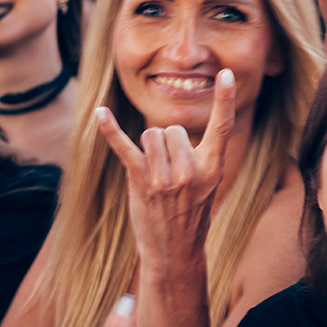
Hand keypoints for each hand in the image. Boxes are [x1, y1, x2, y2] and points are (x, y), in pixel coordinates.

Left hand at [95, 71, 235, 273]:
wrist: (175, 252)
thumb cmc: (191, 216)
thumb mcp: (207, 186)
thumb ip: (198, 158)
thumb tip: (168, 133)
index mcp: (214, 167)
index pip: (223, 126)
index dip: (225, 99)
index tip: (226, 74)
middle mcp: (192, 169)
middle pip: (172, 128)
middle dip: (166, 143)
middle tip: (169, 173)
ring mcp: (166, 176)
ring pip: (151, 134)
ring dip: (148, 149)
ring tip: (154, 175)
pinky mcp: (141, 180)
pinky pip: (124, 146)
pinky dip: (110, 128)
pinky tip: (100, 112)